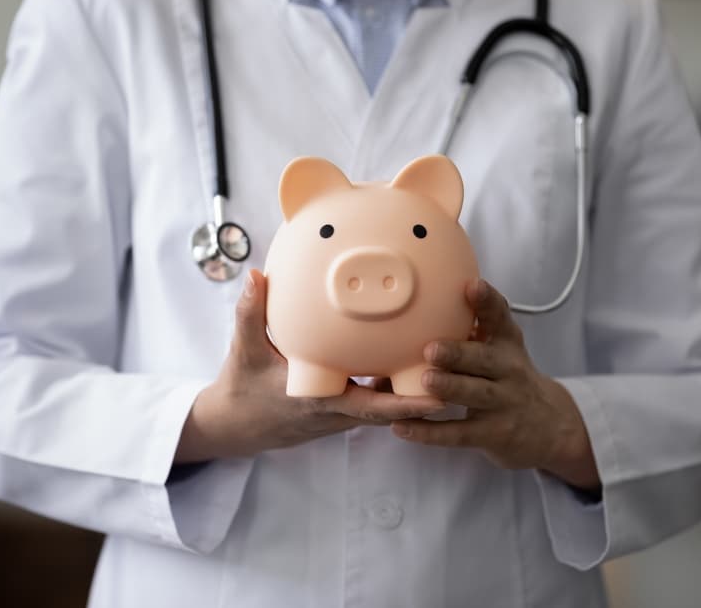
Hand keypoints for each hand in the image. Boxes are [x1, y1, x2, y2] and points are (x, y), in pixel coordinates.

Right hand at [175, 270, 445, 462]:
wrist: (237, 424)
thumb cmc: (241, 389)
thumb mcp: (243, 351)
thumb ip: (249, 313)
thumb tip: (256, 276)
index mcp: (320, 401)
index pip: (371, 407)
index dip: (406, 404)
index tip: (438, 394)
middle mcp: (340, 410)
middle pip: (395, 405)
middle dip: (427, 393)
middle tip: (463, 370)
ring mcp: (344, 411)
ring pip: (389, 399)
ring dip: (417, 384)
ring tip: (452, 357)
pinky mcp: (344, 406)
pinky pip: (376, 392)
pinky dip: (395, 378)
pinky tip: (412, 348)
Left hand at [390, 279, 599, 490]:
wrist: (551, 427)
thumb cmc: (508, 376)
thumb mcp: (503, 347)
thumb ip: (473, 326)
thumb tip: (421, 300)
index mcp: (507, 344)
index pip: (501, 318)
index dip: (487, 301)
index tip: (471, 285)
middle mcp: (509, 371)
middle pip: (485, 360)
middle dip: (459, 353)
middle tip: (432, 348)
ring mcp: (503, 404)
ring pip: (475, 395)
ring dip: (450, 387)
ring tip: (425, 380)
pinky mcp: (493, 434)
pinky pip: (459, 433)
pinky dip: (430, 432)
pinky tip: (402, 427)